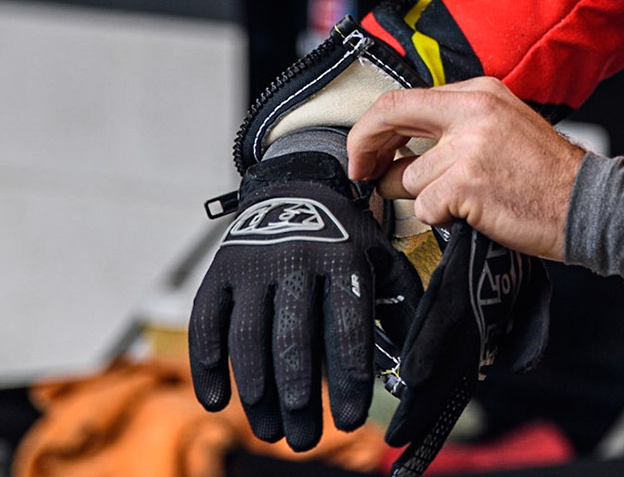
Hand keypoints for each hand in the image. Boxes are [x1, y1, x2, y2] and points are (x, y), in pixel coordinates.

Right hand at [188, 153, 422, 449]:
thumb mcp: (380, 258)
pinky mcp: (218, 271)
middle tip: (305, 439)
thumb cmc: (346, 236)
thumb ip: (399, 305)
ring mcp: (252, 264)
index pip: (346, 325)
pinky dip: (207, 364)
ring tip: (270, 430)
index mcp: (342, 257)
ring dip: (257, 389)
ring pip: (249, 335)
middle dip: (300, 394)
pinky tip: (218, 401)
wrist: (297, 184)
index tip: (350, 421)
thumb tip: (416, 364)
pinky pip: (207, 322)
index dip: (347, 376)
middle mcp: (295, 259)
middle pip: (293, 336)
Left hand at [345, 78, 586, 260]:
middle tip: (364, 174)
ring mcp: (468, 146)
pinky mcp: (466, 183)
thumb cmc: (548, 174)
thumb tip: (402, 145)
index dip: (373, 127)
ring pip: (407, 178)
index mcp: (480, 91)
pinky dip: (443, 217)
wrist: (587, 202)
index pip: (404, 98)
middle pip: (389, 118)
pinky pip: (425, 207)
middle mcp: (472, 110)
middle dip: (365, 151)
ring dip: (425, 198)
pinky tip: (474, 212)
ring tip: (463, 200)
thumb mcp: (505, 124)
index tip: (366, 151)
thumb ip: (458, 123)